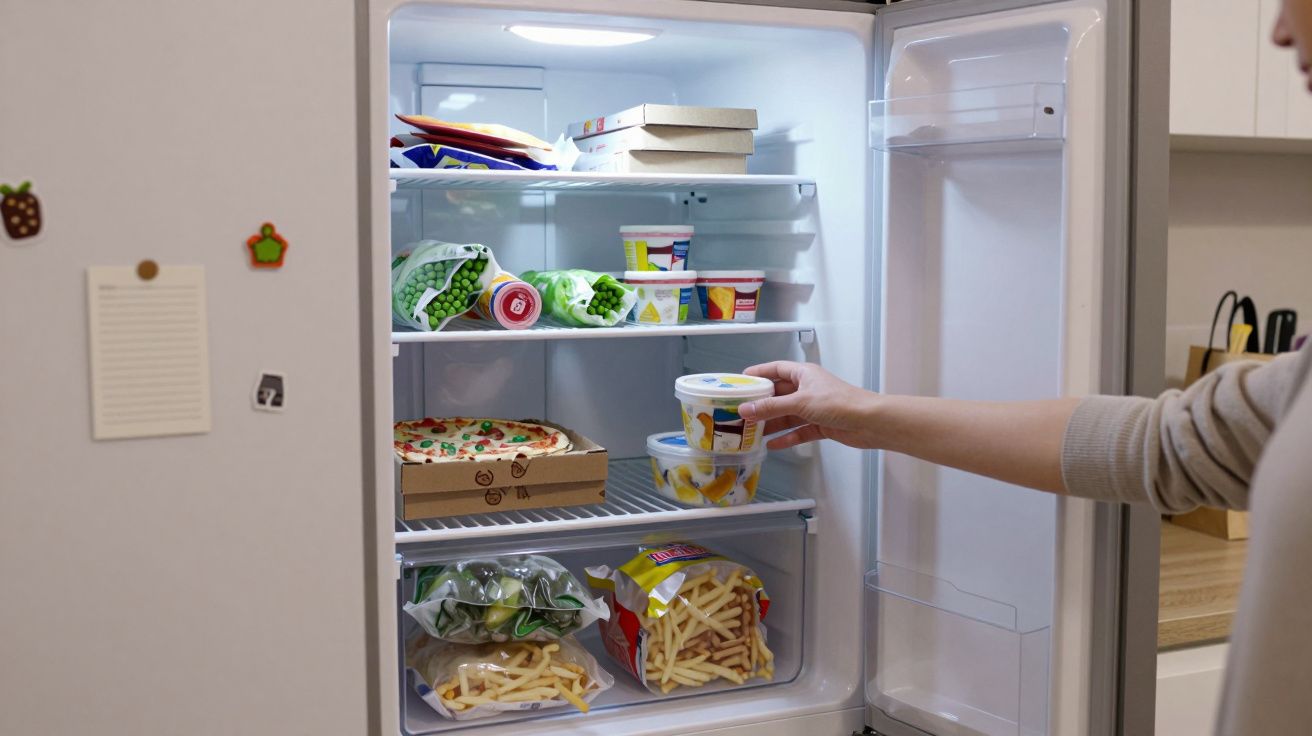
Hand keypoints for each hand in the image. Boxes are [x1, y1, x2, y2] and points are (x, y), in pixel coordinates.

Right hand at [738, 361, 881, 449]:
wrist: (869, 422)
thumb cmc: (838, 402)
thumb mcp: (800, 402)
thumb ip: (771, 408)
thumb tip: (744, 410)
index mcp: (804, 374)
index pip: (776, 369)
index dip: (759, 374)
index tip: (741, 382)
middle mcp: (808, 389)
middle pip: (779, 394)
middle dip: (761, 404)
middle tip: (740, 412)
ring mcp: (814, 408)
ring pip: (787, 415)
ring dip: (771, 423)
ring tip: (751, 432)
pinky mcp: (821, 425)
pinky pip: (799, 431)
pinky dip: (787, 437)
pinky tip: (772, 446)